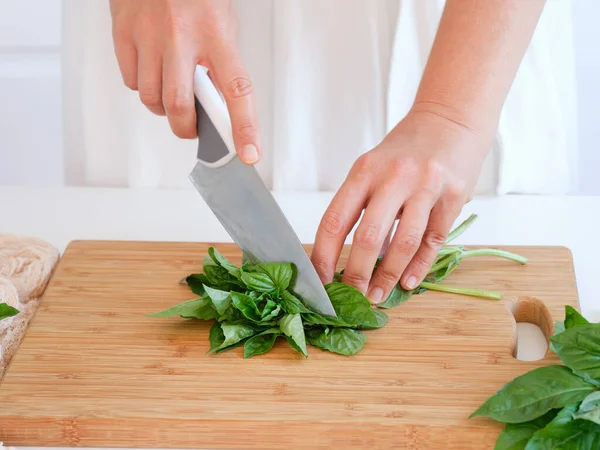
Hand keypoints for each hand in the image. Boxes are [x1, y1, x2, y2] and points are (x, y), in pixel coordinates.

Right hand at [109, 0, 260, 163]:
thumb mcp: (222, 24)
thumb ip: (222, 64)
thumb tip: (220, 107)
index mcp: (217, 33)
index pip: (237, 90)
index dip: (244, 127)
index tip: (249, 153)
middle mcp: (182, 36)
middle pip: (181, 106)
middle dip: (187, 128)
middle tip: (193, 129)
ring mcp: (149, 35)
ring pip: (152, 99)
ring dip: (164, 108)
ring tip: (172, 92)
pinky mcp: (124, 33)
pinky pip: (131, 81)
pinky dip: (142, 86)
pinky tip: (152, 70)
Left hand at [311, 108, 491, 302]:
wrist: (451, 119)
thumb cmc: (405, 149)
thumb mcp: (373, 167)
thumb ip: (361, 205)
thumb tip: (349, 255)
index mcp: (364, 171)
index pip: (335, 220)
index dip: (323, 255)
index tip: (320, 280)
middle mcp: (393, 177)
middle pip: (368, 237)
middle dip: (356, 274)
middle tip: (352, 297)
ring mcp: (426, 186)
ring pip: (404, 243)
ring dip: (388, 276)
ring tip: (378, 295)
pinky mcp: (453, 197)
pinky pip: (433, 240)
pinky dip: (419, 266)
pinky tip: (408, 282)